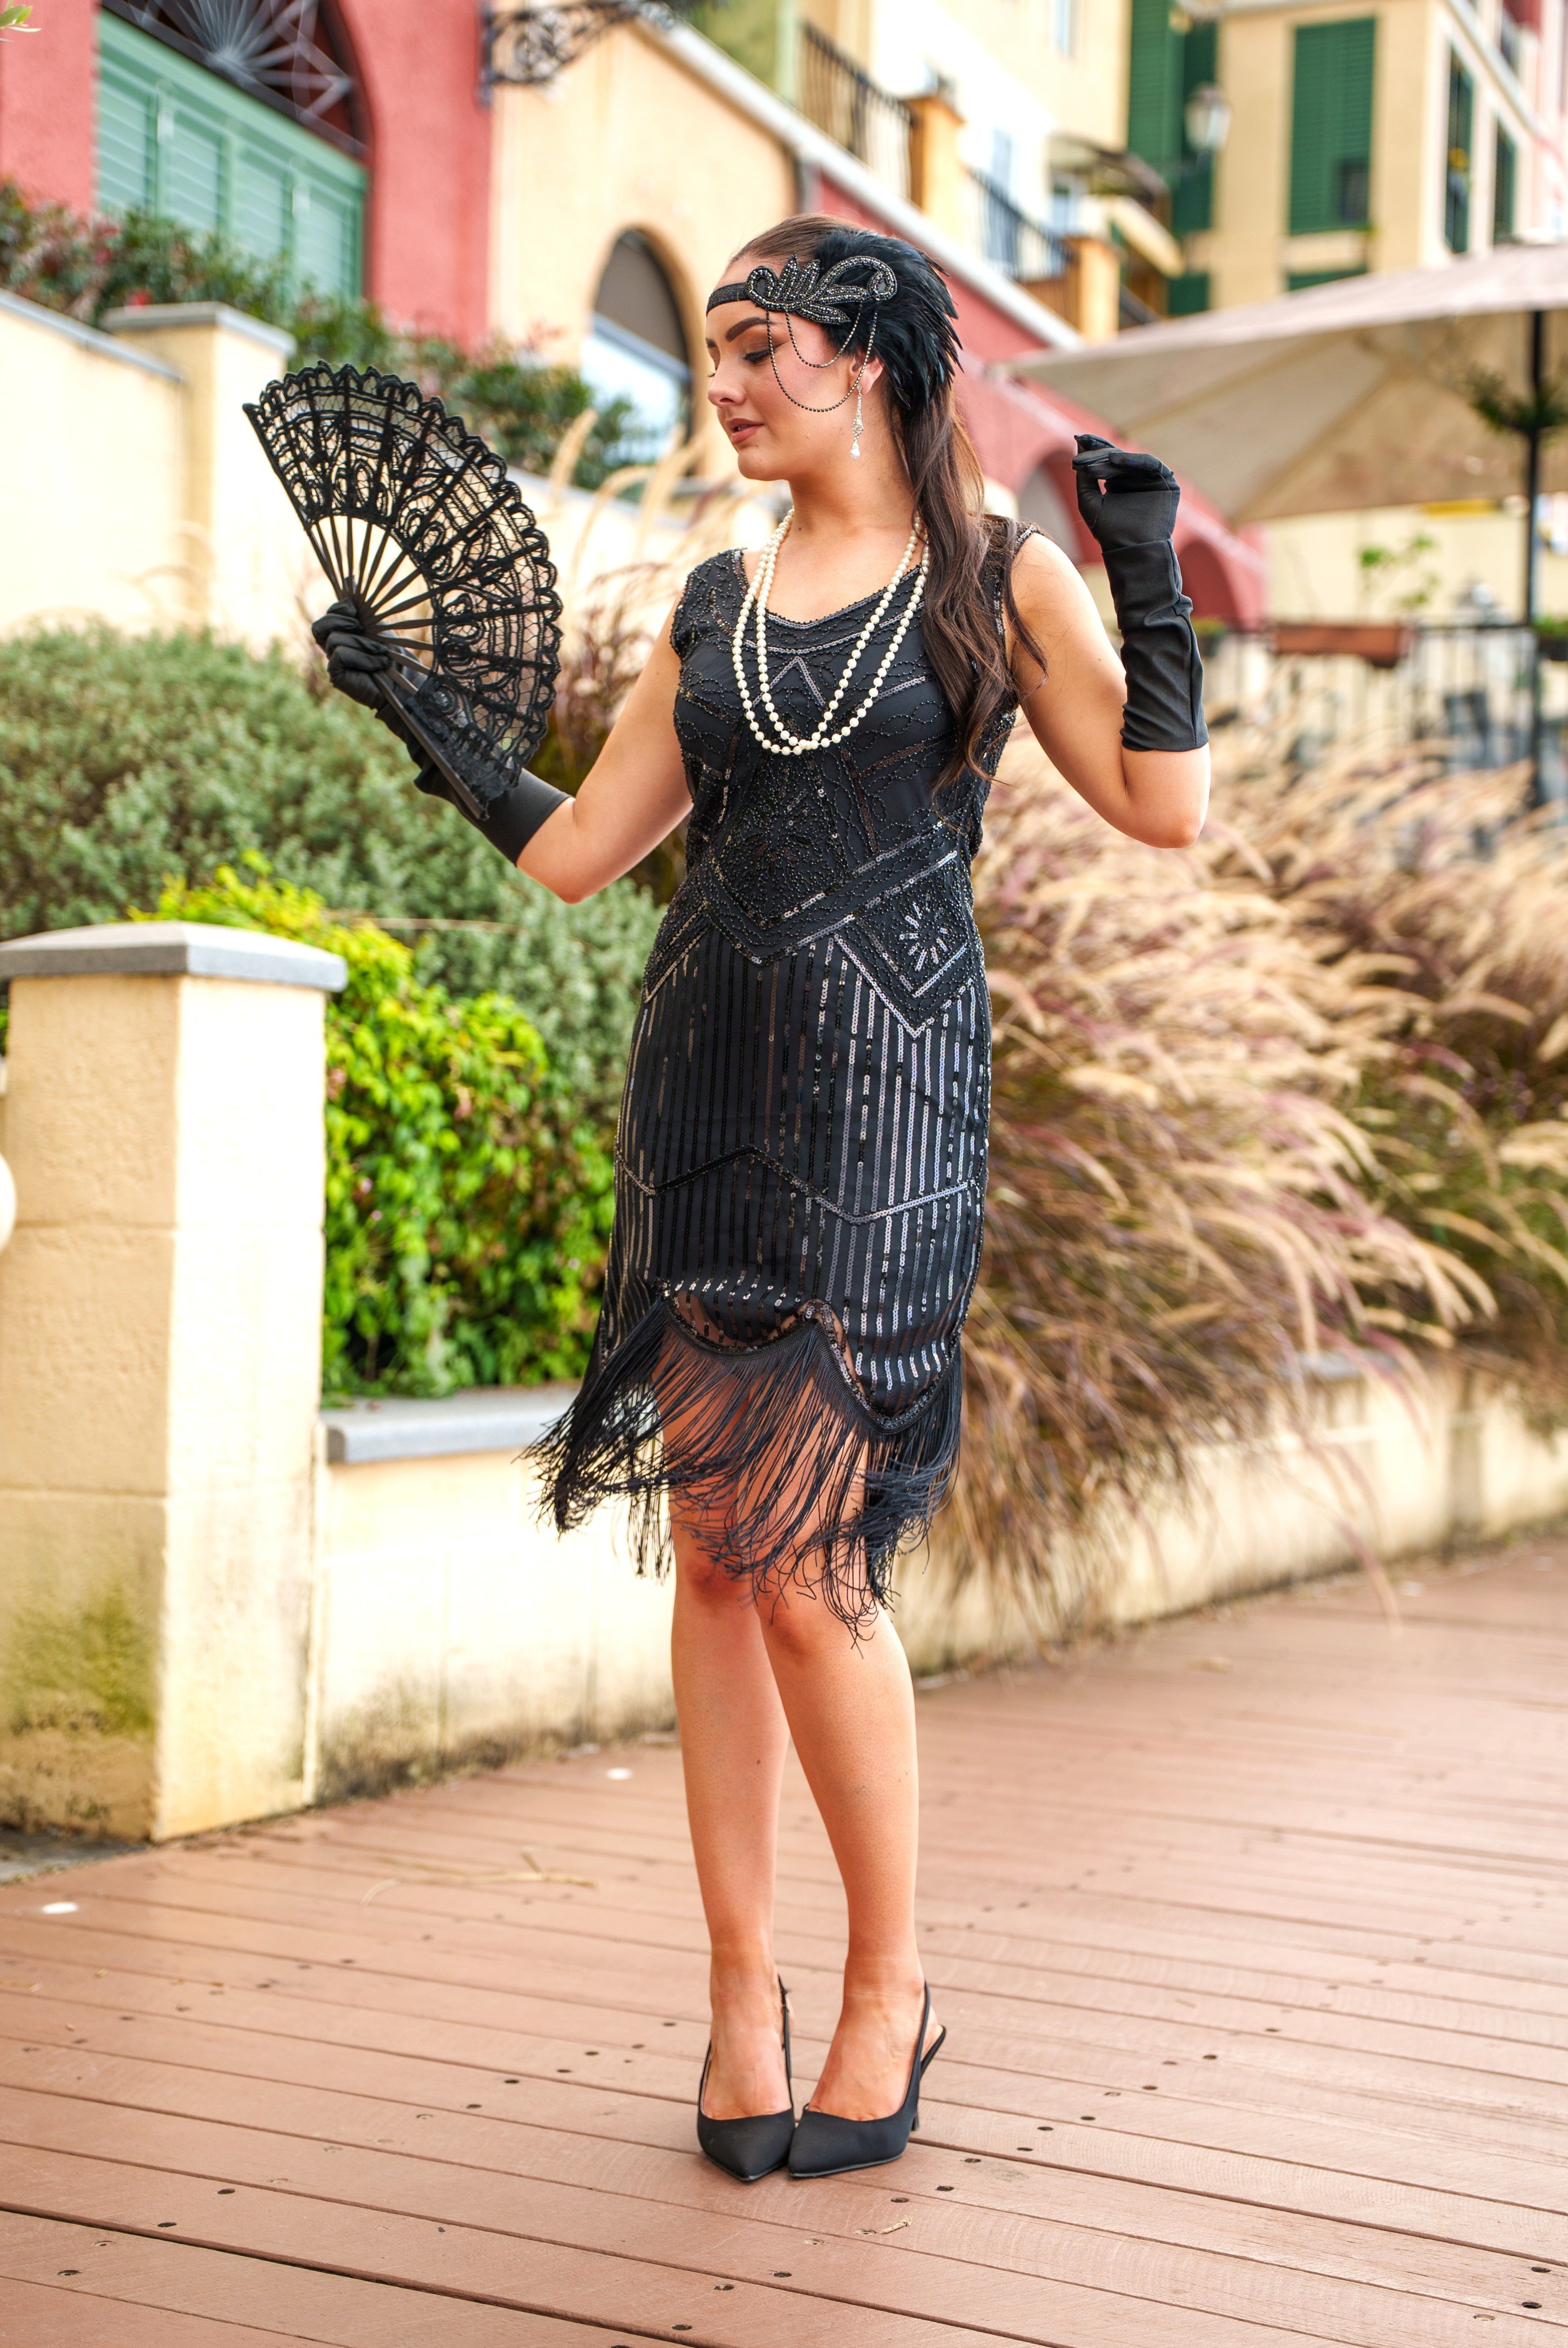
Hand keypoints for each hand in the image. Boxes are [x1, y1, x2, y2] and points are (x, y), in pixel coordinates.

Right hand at [311, 600, 448, 795]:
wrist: (404, 683)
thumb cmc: (394, 656)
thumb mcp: (378, 627)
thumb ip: (362, 609)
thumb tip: (349, 579)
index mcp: (342, 633)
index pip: (328, 615)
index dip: (339, 608)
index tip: (357, 610)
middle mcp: (333, 647)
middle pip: (320, 627)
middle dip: (343, 622)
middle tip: (362, 627)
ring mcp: (332, 662)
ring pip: (334, 641)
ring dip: (362, 644)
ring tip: (381, 653)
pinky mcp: (336, 675)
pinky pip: (339, 655)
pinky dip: (361, 657)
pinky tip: (377, 664)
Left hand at [1072, 434, 1179, 552]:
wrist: (1131, 551)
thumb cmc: (1109, 532)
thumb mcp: (1089, 501)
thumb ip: (1084, 478)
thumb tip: (1080, 445)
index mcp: (1119, 483)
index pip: (1106, 460)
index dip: (1093, 449)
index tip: (1078, 438)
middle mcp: (1136, 479)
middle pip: (1118, 457)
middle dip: (1099, 453)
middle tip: (1083, 449)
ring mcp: (1152, 480)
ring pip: (1131, 460)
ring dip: (1112, 457)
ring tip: (1095, 460)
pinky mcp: (1167, 482)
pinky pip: (1151, 464)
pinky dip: (1133, 459)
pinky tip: (1115, 458)